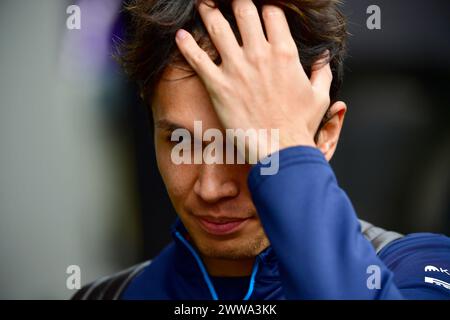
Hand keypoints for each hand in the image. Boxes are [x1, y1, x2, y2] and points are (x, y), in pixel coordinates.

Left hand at [175, 0, 331, 160]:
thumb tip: (324, 57)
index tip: (259, 9)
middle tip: (226, 0)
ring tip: (202, 4)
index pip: (271, 13)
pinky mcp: (218, 85)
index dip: (264, 8)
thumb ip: (322, 71)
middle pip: (243, 11)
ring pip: (218, 27)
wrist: (280, 149)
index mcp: (284, 52)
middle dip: (235, 1)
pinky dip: (186, 45)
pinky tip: (179, 35)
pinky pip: (197, 59)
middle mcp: (259, 54)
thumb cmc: (299, 126)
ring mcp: (236, 68)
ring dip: (208, 11)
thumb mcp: (320, 96)